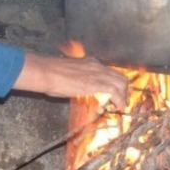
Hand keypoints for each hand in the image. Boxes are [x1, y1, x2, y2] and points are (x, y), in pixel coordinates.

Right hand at [12, 52, 128, 108]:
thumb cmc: (50, 73)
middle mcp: (97, 66)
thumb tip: (76, 88)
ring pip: (121, 83)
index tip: (114, 93)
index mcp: (90, 62)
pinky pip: (115, 91)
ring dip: (123, 96)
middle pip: (120, 77)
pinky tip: (118, 107)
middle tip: (121, 101)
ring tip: (120, 106)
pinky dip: (119, 100)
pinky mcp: (96, 83)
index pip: (110, 72)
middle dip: (123, 90)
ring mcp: (97, 74)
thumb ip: (77, 79)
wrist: (46, 71)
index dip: (115, 84)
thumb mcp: (68, 73)